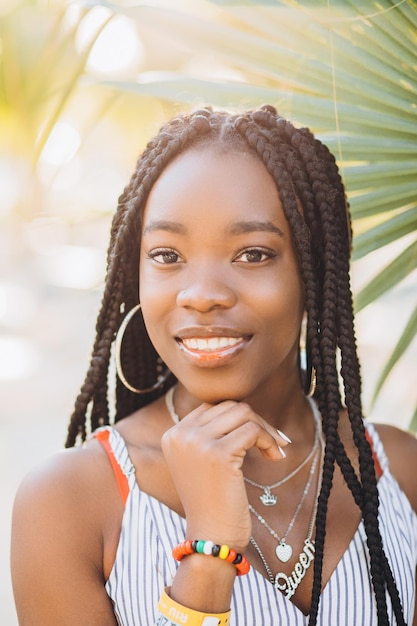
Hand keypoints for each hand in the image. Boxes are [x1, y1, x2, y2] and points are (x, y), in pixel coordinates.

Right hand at [161, 400, 287, 550]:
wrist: (211, 537)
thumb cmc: (212, 502)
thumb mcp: (200, 462)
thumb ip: (209, 434)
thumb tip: (243, 409)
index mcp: (172, 434)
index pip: (212, 407)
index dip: (239, 418)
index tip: (257, 435)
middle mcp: (180, 434)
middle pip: (229, 406)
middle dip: (255, 421)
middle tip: (274, 442)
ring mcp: (197, 442)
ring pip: (243, 413)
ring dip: (265, 429)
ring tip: (275, 450)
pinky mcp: (218, 453)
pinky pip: (253, 430)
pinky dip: (269, 440)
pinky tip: (275, 457)